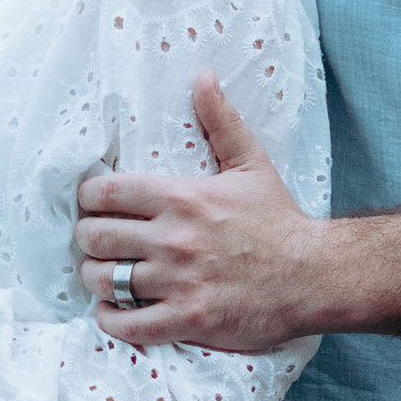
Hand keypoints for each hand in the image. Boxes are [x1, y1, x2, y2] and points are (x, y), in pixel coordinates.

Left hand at [75, 75, 327, 351]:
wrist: (313, 276)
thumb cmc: (279, 221)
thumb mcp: (251, 164)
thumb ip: (221, 121)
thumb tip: (203, 77)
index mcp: (182, 197)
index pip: (107, 191)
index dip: (89, 197)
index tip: (94, 203)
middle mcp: (174, 238)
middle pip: (95, 236)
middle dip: (87, 238)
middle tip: (94, 240)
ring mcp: (179, 281)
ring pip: (105, 280)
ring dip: (94, 277)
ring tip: (101, 274)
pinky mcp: (187, 319)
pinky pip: (127, 323)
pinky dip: (110, 318)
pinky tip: (111, 310)